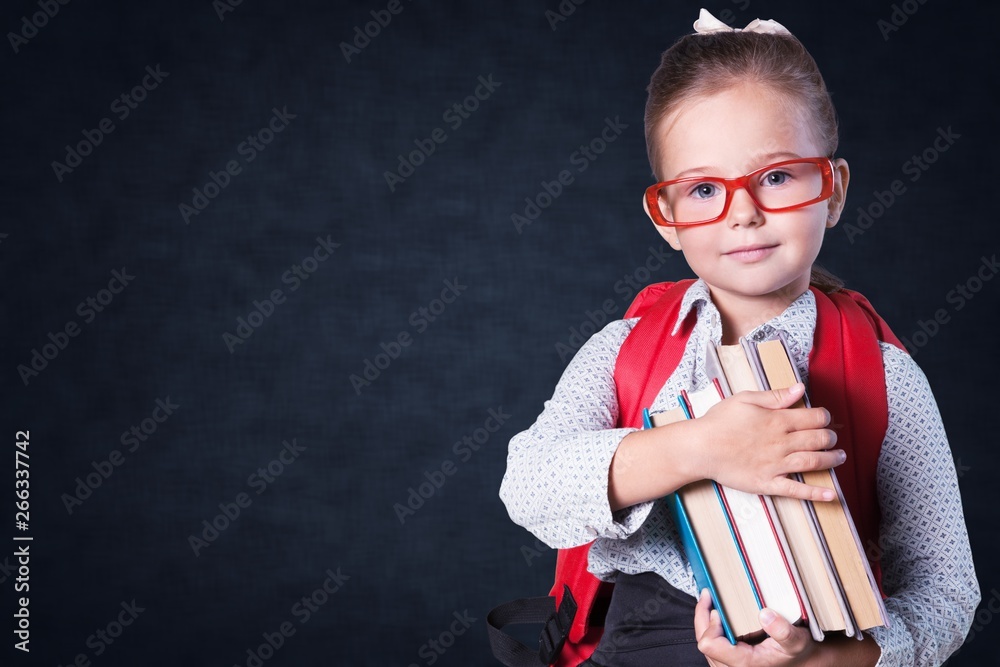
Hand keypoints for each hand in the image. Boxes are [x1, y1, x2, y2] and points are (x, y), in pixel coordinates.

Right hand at [694, 383, 841, 501]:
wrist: (700, 448)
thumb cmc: (718, 421)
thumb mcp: (745, 399)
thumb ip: (775, 396)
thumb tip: (800, 389)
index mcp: (777, 421)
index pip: (813, 418)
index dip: (824, 417)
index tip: (825, 418)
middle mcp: (781, 443)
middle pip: (817, 439)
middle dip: (830, 437)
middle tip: (832, 437)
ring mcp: (776, 464)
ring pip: (813, 462)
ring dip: (831, 460)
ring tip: (840, 457)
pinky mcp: (768, 482)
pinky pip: (796, 490)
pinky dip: (816, 493)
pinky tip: (831, 495)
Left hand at [694, 589, 817, 666]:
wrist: (801, 661)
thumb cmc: (797, 653)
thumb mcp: (797, 641)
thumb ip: (783, 630)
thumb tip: (765, 614)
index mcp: (744, 662)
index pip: (711, 644)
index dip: (711, 624)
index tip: (718, 608)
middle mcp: (733, 666)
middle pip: (703, 642)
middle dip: (703, 616)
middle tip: (708, 594)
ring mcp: (729, 665)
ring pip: (705, 643)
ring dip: (705, 621)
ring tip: (710, 601)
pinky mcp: (729, 661)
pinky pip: (712, 645)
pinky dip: (711, 628)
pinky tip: (716, 614)